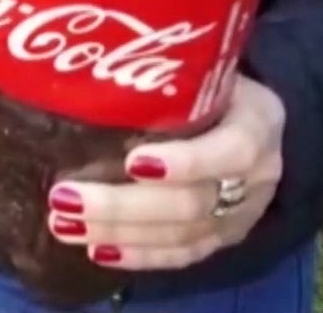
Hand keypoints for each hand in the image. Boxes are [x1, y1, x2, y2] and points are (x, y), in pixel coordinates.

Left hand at [46, 77, 284, 269]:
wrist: (249, 117)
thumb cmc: (210, 83)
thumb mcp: (202, 69)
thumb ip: (166, 75)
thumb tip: (86, 66)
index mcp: (258, 123)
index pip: (231, 151)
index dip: (185, 162)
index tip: (133, 162)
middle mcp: (258, 176)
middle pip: (191, 203)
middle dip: (123, 205)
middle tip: (64, 197)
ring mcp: (242, 213)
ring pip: (181, 235)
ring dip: (118, 233)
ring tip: (64, 224)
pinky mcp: (223, 238)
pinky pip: (182, 256)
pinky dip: (138, 256)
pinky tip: (97, 251)